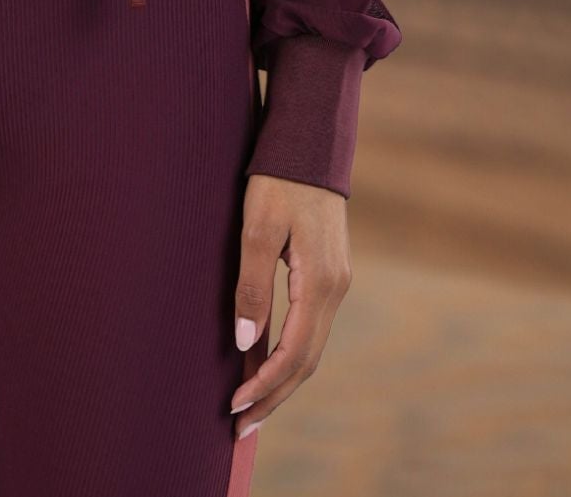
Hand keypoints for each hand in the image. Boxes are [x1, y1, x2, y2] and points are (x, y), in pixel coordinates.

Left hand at [229, 172, 352, 441]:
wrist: (310, 141)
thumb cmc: (278, 180)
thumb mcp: (258, 228)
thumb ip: (252, 285)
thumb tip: (247, 343)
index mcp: (320, 282)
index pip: (294, 353)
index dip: (264, 385)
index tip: (234, 407)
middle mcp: (335, 290)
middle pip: (307, 361)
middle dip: (274, 398)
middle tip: (240, 429)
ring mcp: (336, 283)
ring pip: (312, 348)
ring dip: (283, 381)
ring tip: (251, 408)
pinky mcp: (329, 274)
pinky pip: (311, 328)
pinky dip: (291, 354)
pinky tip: (268, 363)